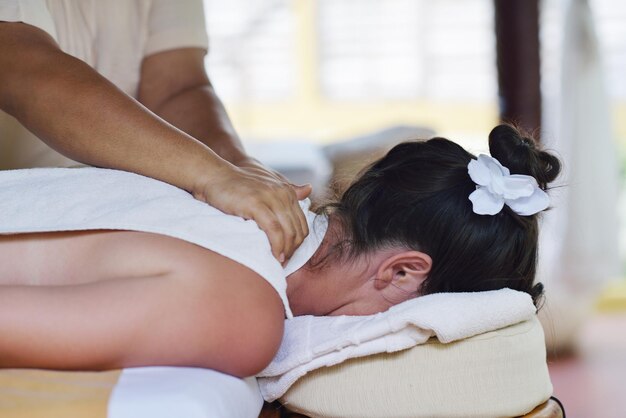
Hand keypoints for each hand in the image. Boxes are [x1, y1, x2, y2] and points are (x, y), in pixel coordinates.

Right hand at [193, 158, 311, 262]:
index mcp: (287, 191)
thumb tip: (309, 189)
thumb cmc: (237, 183)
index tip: (288, 255)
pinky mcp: (257, 204)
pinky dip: (276, 246)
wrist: (214, 175)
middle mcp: (283, 193)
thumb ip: (288, 189)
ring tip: (279, 262)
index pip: (302, 223)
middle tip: (283, 262)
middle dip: (293, 250)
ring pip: (288, 231)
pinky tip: (274, 256)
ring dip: (286, 251)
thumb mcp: (266, 184)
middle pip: (297, 230)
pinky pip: (274, 230)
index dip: (297, 243)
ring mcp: (271, 198)